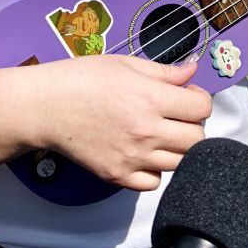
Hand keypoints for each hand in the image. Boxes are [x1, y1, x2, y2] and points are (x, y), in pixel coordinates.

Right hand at [36, 55, 211, 191]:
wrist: (45, 107)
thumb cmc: (81, 79)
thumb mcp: (125, 64)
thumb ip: (165, 71)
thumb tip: (194, 68)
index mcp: (150, 98)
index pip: (201, 107)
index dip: (200, 99)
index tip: (188, 95)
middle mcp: (145, 131)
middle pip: (197, 139)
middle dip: (193, 124)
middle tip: (177, 115)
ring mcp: (132, 157)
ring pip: (180, 163)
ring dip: (177, 148)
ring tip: (160, 133)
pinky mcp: (117, 176)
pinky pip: (154, 182)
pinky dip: (155, 170)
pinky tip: (144, 153)